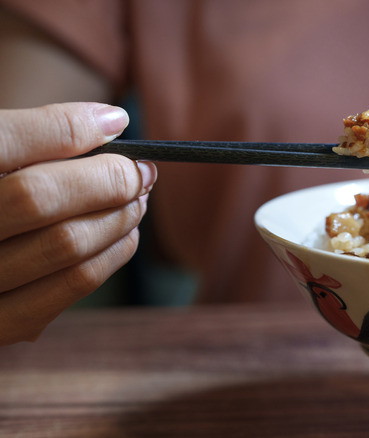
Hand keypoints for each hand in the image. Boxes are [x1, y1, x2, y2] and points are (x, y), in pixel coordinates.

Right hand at [0, 102, 155, 344]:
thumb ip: (37, 135)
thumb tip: (114, 120)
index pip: (4, 142)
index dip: (70, 128)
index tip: (118, 122)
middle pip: (39, 197)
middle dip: (107, 178)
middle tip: (141, 170)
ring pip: (66, 244)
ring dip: (119, 216)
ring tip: (136, 200)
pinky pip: (72, 286)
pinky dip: (113, 254)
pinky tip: (124, 235)